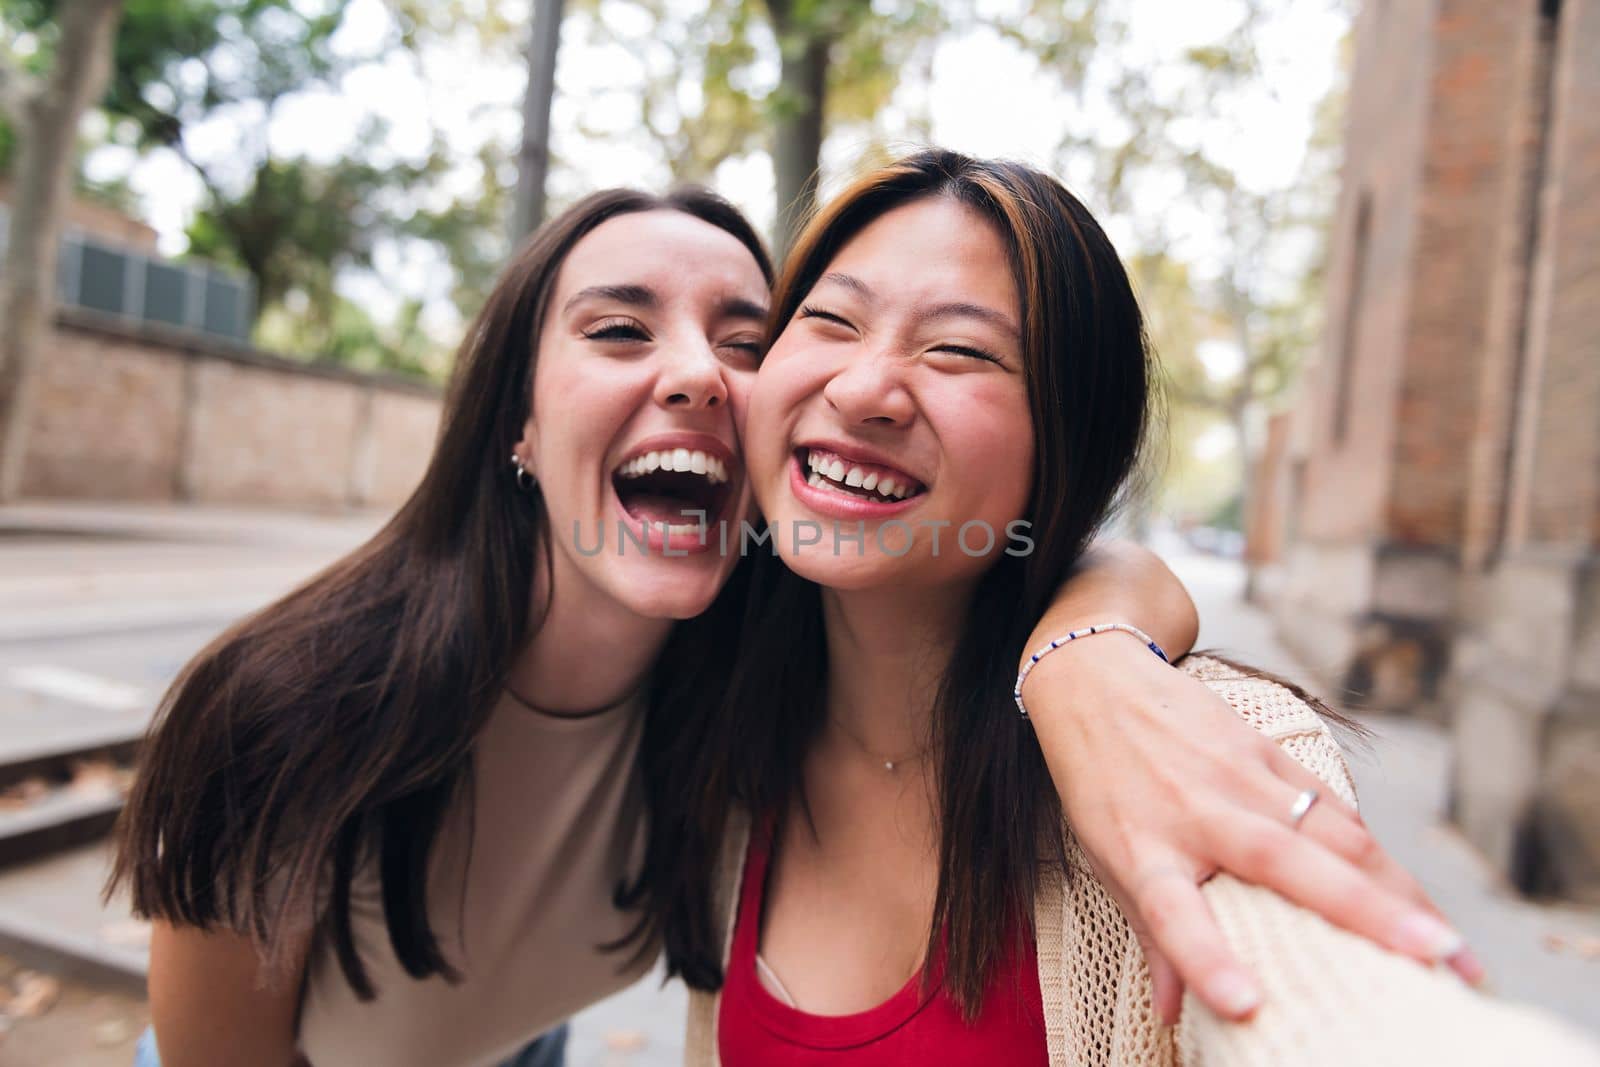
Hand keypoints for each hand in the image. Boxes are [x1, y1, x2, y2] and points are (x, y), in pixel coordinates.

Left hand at [1019, 634, 1484, 1024]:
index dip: (1206, 961)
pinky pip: (1331, 806)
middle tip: (1436, 962)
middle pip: (1283, 864)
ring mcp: (1237, 777)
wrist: (1095, 682)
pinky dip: (1377, 853)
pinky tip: (1416, 897)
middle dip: (1365, 914)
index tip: (1248, 1005)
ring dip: (1397, 889)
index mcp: (1143, 850)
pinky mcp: (1266, 749)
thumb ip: (1149, 933)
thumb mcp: (1106, 859)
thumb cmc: (1101, 786)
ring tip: (1451, 948)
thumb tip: (1174, 1013)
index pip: (1171, 913)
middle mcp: (1195, 813)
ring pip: (1330, 831)